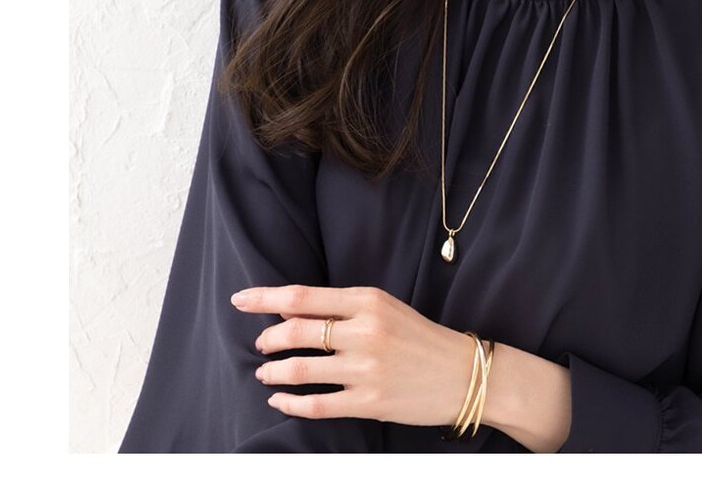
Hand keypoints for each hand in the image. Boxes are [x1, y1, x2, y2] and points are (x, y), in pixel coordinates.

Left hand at [231, 283, 480, 427]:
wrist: (461, 373)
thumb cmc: (418, 336)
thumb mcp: (382, 307)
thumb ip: (338, 307)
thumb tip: (287, 308)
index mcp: (367, 300)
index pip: (303, 297)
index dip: (265, 298)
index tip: (240, 300)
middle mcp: (365, 331)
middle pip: (296, 332)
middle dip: (268, 339)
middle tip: (260, 344)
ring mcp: (366, 368)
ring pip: (301, 369)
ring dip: (274, 372)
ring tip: (265, 373)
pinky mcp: (369, 402)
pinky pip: (317, 404)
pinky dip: (291, 404)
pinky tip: (281, 402)